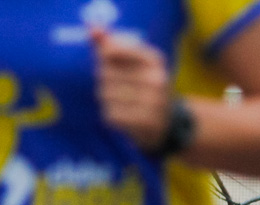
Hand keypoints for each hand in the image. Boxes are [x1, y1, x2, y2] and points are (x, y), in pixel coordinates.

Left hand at [92, 29, 172, 150]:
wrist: (168, 121)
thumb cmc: (141, 84)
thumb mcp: (132, 61)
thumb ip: (110, 43)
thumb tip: (92, 27)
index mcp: (154, 60)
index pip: (110, 50)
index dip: (104, 57)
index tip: (110, 62)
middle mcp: (157, 79)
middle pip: (103, 73)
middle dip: (105, 80)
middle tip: (122, 87)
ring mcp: (153, 102)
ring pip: (104, 94)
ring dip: (107, 99)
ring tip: (124, 102)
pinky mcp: (145, 121)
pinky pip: (111, 114)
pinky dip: (112, 115)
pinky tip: (126, 116)